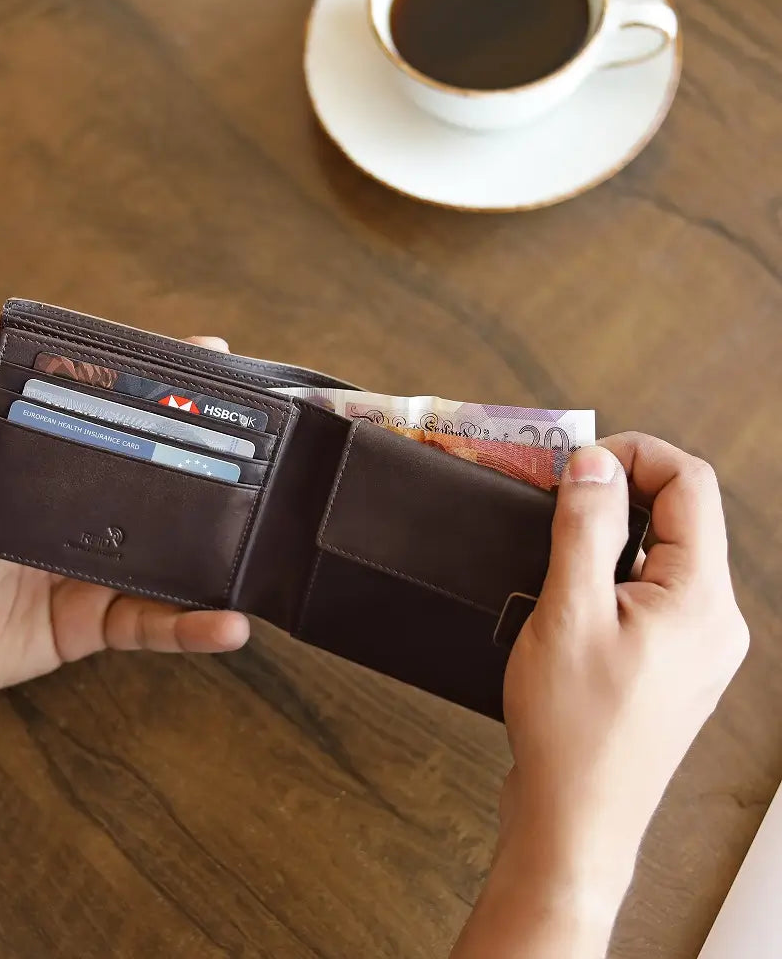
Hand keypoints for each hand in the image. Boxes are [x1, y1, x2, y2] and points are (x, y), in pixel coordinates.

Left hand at [0, 337, 249, 698]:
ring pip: (171, 558)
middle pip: (158, 482)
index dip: (157, 388)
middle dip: (213, 464)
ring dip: (218, 554)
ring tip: (260, 550)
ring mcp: (95, 567)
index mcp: (45, 467)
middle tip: (265, 449)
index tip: (207, 357)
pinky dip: (191, 629)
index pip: (109, 417)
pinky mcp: (95, 623)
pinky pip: (152, 625)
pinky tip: (227, 626)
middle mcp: (82, 511)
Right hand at [501, 434, 747, 894]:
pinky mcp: (674, 664)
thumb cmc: (571, 726)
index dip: (635, 455)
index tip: (578, 464)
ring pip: (665, 556)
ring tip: (557, 555)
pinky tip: (571, 598)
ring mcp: (699, 646)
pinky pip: (653, 593)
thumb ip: (583, 528)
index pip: (690, 486)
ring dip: (613, 537)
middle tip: (559, 501)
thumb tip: (593, 463)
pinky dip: (614, 574)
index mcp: (702, 600)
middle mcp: (715, 620)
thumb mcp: (567, 612)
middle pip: (682, 518)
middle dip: (620, 494)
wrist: (575, 817)